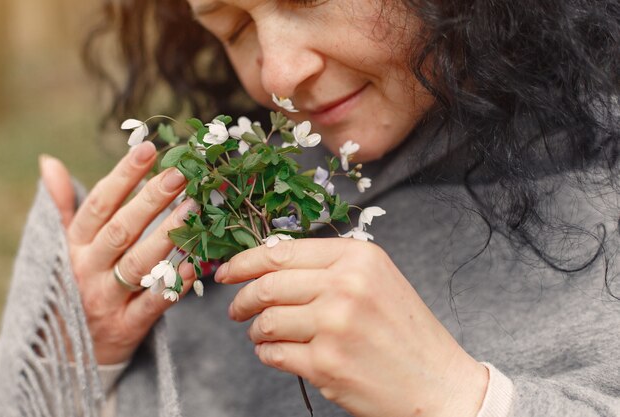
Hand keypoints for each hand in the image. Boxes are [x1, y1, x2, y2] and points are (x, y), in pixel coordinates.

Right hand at [39, 142, 197, 363]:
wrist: (71, 350)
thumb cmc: (78, 283)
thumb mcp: (64, 246)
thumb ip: (63, 207)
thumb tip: (49, 162)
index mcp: (75, 246)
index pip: (99, 205)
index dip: (123, 175)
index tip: (148, 148)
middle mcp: (88, 270)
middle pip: (121, 230)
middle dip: (151, 200)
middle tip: (180, 173)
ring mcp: (107, 299)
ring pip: (138, 264)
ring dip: (167, 235)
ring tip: (194, 208)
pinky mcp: (127, 326)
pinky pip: (153, 304)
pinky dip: (173, 285)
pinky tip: (195, 264)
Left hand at [215, 239, 488, 416]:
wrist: (437, 384)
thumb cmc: (405, 332)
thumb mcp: (376, 280)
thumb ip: (329, 267)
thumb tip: (269, 265)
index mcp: (358, 257)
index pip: (282, 252)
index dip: (245, 262)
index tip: (227, 272)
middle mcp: (346, 285)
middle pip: (268, 286)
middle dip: (242, 300)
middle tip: (236, 309)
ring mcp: (335, 325)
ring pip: (267, 321)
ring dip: (257, 331)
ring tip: (263, 335)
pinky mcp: (327, 364)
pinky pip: (274, 354)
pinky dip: (267, 353)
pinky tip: (277, 353)